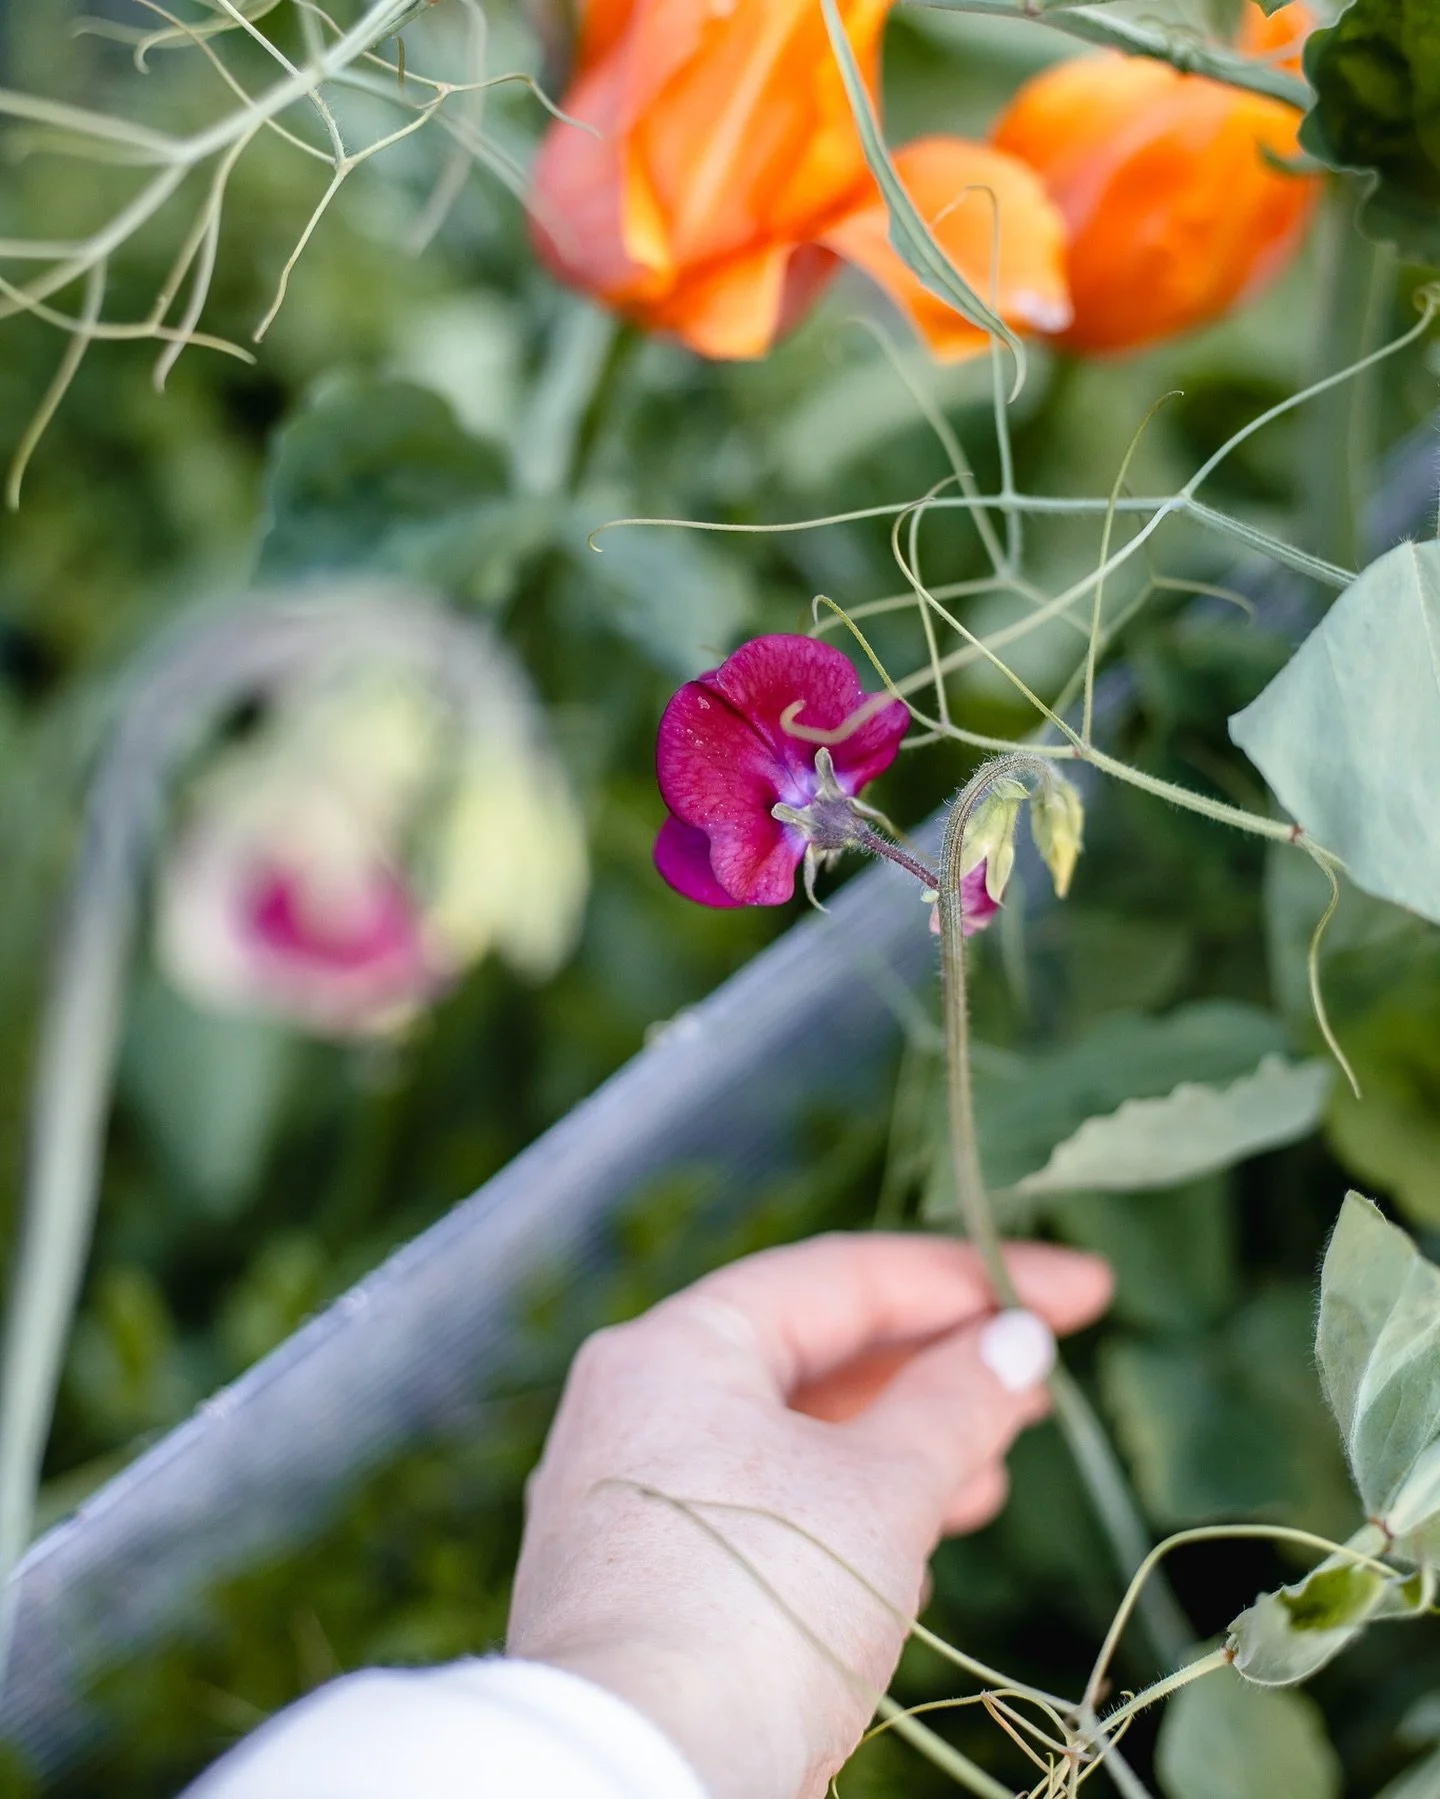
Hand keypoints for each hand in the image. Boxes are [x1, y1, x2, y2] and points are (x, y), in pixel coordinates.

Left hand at [506, 1233, 1111, 1798]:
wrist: (642, 1777)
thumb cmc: (759, 1605)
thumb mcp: (881, 1490)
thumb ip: (955, 1403)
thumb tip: (1015, 1342)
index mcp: (678, 1346)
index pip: (841, 1276)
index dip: (968, 1278)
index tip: (1079, 1292)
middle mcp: (641, 1402)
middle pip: (816, 1353)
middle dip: (937, 1365)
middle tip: (1041, 1376)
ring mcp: (639, 1493)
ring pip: (795, 1437)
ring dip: (902, 1443)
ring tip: (995, 1461)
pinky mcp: (653, 1577)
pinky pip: (768, 1507)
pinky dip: (848, 1510)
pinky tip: (916, 1543)